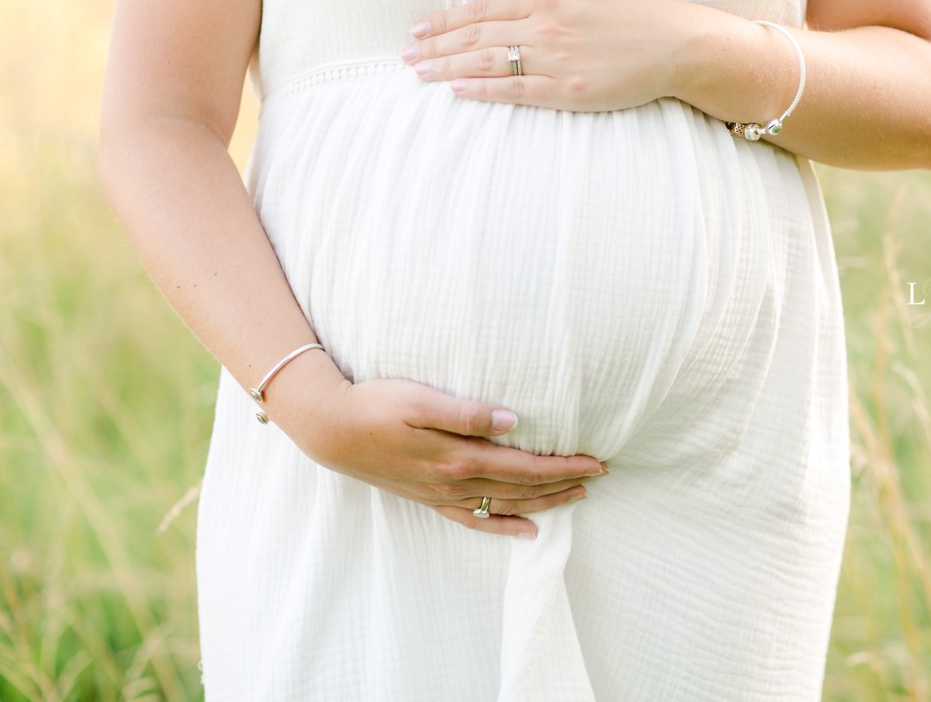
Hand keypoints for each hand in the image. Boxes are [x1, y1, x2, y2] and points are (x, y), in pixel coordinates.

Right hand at [303, 376, 608, 540]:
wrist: (330, 428)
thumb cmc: (375, 404)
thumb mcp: (421, 399)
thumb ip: (468, 413)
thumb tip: (514, 422)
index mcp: (458, 458)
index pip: (525, 465)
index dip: (564, 465)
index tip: (596, 460)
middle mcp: (454, 483)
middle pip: (522, 488)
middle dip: (564, 483)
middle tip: (600, 474)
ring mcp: (441, 495)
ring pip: (505, 506)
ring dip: (544, 503)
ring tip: (576, 497)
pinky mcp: (429, 498)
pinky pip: (474, 520)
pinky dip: (504, 526)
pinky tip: (526, 531)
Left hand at [402, 0, 687, 111]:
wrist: (674, 43)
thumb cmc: (630, 13)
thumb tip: (512, 0)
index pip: (482, 8)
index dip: (445, 20)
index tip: (418, 29)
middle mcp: (545, 23)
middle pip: (476, 35)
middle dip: (435, 45)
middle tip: (405, 55)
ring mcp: (555, 57)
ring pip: (487, 62)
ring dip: (447, 67)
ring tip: (419, 73)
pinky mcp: (567, 88)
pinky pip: (514, 90)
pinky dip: (482, 89)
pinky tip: (456, 90)